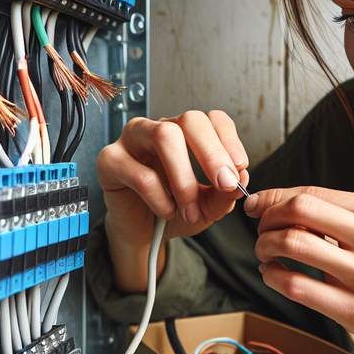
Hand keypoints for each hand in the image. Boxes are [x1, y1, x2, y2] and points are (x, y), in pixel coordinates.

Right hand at [97, 110, 249, 250]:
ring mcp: (133, 139)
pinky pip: (140, 172)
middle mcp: (161, 129)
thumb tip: (242, 176)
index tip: (240, 166)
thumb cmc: (173, 210)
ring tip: (191, 208)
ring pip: (164, 135)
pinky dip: (160, 198)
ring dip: (184, 177)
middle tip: (225, 184)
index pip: (212, 119)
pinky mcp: (111, 159)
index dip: (229, 140)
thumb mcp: (208, 207)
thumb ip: (224, 193)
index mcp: (186, 133)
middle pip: (190, 119)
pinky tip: (166, 211)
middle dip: (212, 153)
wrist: (142, 233)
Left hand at [246, 186, 353, 353]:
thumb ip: (345, 215)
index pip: (312, 194)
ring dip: (265, 246)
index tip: (257, 204)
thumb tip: (285, 203)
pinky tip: (274, 275)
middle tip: (261, 229)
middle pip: (299, 212)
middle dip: (267, 219)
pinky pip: (299, 287)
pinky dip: (274, 276)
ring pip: (294, 245)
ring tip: (265, 252)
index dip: (274, 197)